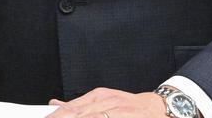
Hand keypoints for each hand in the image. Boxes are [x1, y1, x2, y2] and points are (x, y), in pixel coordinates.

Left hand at [48, 88, 166, 117]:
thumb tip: (56, 104)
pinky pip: (104, 117)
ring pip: (88, 116)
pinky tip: (84, 117)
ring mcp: (115, 110)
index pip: (71, 108)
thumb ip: (81, 104)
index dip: (56, 116)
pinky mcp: (123, 115)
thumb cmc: (129, 107)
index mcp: (98, 95)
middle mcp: (106, 101)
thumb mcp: (104, 99)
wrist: (156, 108)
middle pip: (76, 113)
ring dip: (72, 117)